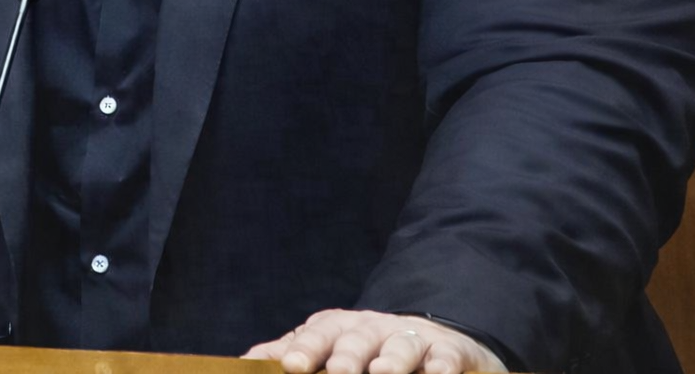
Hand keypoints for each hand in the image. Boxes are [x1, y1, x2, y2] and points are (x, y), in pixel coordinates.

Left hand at [244, 310, 505, 373]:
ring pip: (402, 346)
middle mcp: (374, 329)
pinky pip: (445, 358)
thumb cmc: (366, 349)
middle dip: (347, 356)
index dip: (306, 349)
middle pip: (358, 339)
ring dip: (393, 360)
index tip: (291, 366)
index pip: (319, 334)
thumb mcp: (329, 347)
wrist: (430, 335)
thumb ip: (293, 352)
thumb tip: (245, 362)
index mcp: (341, 328)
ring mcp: (412, 338)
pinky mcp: (449, 352)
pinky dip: (441, 367)